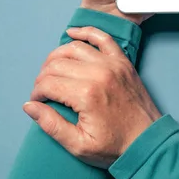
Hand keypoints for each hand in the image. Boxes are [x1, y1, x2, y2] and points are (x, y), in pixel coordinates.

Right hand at [22, 26, 162, 168]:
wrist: (148, 142)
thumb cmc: (116, 146)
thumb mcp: (79, 145)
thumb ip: (52, 125)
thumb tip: (30, 106)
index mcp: (87, 95)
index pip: (48, 83)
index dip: (37, 92)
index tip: (37, 102)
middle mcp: (99, 73)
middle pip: (58, 64)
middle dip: (44, 76)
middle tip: (43, 90)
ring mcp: (113, 65)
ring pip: (75, 48)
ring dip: (57, 56)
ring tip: (51, 70)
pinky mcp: (123, 62)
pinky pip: (103, 38)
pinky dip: (86, 32)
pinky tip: (72, 33)